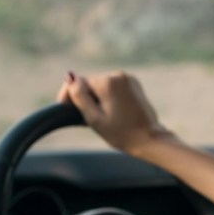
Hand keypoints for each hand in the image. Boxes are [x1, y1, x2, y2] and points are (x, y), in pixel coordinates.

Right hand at [57, 71, 176, 156]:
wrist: (150, 139)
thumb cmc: (122, 133)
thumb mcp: (94, 118)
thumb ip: (80, 97)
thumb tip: (70, 77)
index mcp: (108, 82)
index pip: (79, 82)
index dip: (70, 95)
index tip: (64, 107)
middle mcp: (119, 75)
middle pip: (91, 84)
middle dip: (86, 98)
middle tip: (86, 120)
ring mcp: (129, 78)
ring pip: (102, 86)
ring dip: (97, 98)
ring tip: (101, 118)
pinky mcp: (135, 84)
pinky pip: (114, 87)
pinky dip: (109, 97)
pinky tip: (112, 113)